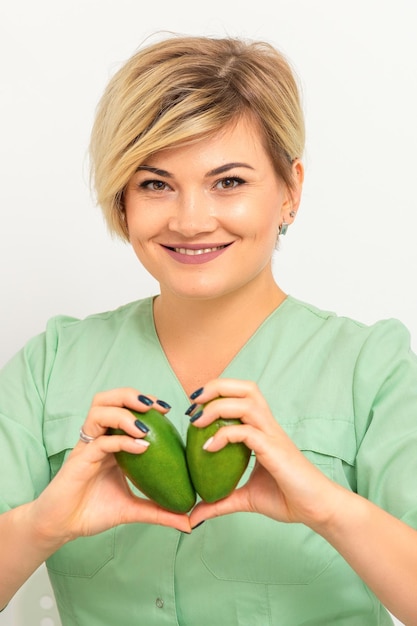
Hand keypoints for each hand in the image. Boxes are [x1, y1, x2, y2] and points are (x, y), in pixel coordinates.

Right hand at [29, 388, 190, 546]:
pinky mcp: (80, 459)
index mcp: (110, 441)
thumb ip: (159, 512)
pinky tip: (141, 447)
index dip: (144, 401)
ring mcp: (88, 446)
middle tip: (155, 406)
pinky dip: (120, 440)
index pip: (123, 408)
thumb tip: (189, 523)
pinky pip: (100, 441)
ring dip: (123, 412)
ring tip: (145, 425)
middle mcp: (98, 438)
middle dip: (131, 395)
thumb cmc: (93, 511)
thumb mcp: (132, 509)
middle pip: (108, 399)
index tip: (167, 409)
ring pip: (99, 411)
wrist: (63, 527)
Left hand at [188, 379, 342, 530]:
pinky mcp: (274, 450)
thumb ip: (219, 502)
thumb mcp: (245, 499)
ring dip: (218, 406)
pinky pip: (247, 432)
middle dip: (217, 387)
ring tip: (196, 420)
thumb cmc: (287, 498)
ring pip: (247, 402)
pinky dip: (225, 435)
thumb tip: (193, 516)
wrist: (316, 510)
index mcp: (262, 429)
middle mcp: (268, 426)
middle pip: (246, 388)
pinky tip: (208, 447)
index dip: (217, 393)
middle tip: (193, 401)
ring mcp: (272, 436)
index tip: (194, 407)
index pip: (241, 395)